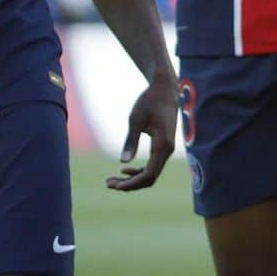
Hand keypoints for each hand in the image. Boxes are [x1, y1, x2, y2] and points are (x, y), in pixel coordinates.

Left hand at [106, 71, 177, 190]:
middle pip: (150, 177)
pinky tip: (125, 168)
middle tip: (108, 183)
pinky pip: (153, 165)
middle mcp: (167, 149)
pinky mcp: (164, 145)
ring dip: (133, 179)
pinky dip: (140, 171)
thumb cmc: (149, 101)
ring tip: (112, 179)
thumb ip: (131, 141)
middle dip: (130, 184)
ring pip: (151, 173)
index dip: (132, 184)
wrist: (165, 89)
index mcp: (162, 144)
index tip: (115, 186)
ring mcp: (167, 148)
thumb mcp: (136, 119)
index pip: (149, 174)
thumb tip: (123, 162)